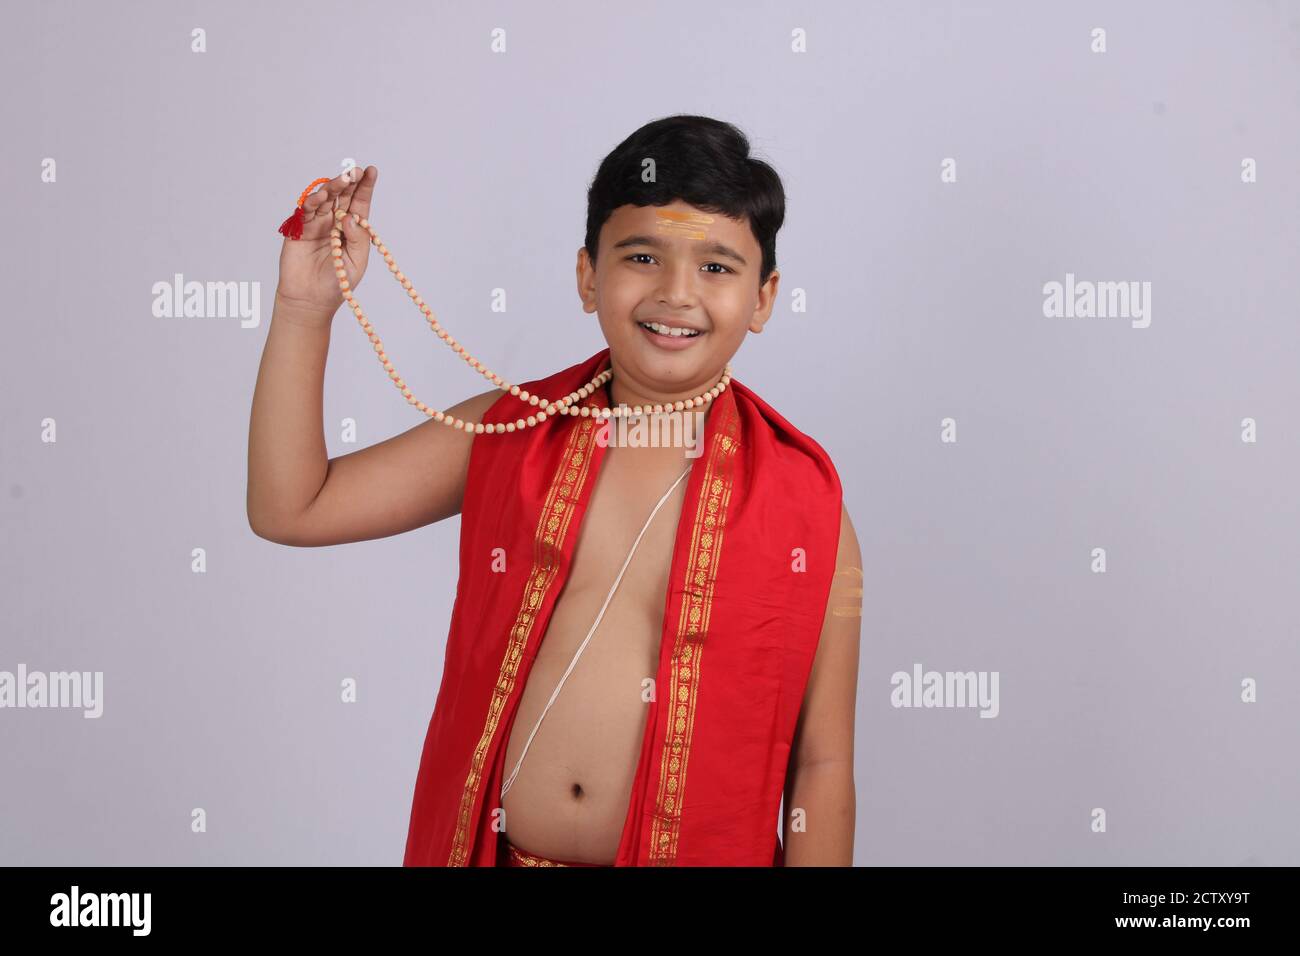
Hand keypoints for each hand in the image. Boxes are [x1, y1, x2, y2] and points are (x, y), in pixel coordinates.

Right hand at [274, 165, 378, 318]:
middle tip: (354, 170)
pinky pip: (306, 211)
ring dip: (332, 188)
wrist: (311, 301)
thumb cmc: (337, 283)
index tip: (371, 170)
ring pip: (324, 199)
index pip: (359, 203)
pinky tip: (321, 197)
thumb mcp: (356, 262)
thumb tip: (351, 217)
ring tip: (340, 180)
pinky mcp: (299, 230)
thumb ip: (357, 239)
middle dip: (348, 181)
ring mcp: (317, 224)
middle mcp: (335, 222)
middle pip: (342, 196)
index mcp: (352, 228)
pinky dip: (313, 202)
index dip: (365, 186)